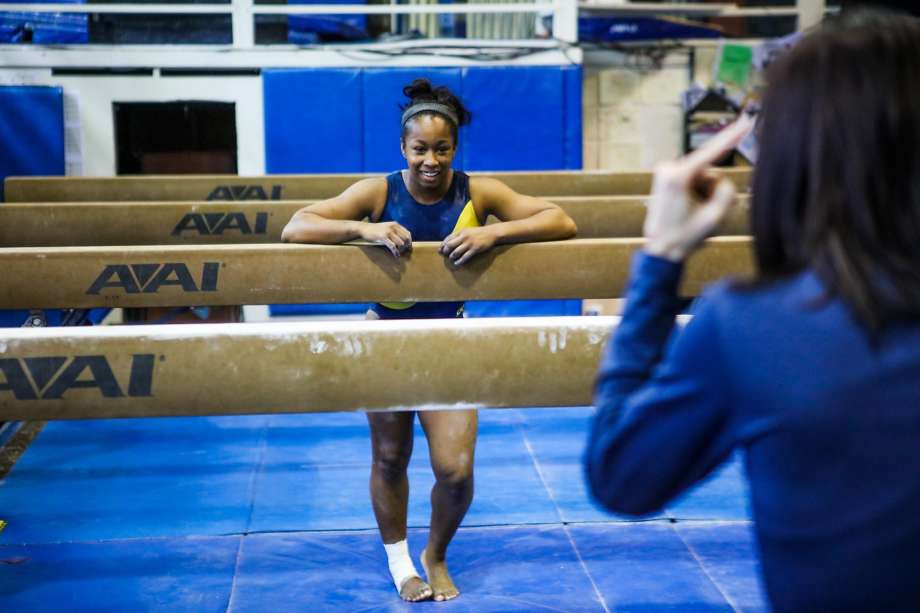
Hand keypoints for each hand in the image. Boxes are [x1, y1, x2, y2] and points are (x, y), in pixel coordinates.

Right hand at [360, 221, 411, 257]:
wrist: (364, 228)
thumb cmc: (375, 230)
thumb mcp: (387, 227)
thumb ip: (395, 231)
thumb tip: (403, 241)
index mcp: (395, 224)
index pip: (407, 233)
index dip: (409, 241)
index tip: (409, 248)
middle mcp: (393, 227)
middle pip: (405, 239)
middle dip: (406, 246)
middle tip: (403, 252)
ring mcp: (388, 231)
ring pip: (400, 243)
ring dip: (401, 250)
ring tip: (398, 253)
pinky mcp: (383, 237)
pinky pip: (393, 246)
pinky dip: (395, 252)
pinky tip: (395, 255)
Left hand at [440, 226, 497, 265]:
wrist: (492, 233)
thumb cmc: (479, 233)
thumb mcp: (468, 231)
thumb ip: (460, 236)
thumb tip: (450, 243)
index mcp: (461, 232)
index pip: (448, 238)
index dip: (442, 245)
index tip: (440, 250)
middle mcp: (464, 237)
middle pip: (450, 245)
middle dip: (445, 251)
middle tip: (445, 255)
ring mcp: (469, 243)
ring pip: (456, 252)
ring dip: (452, 257)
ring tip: (451, 259)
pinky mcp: (475, 249)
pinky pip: (465, 257)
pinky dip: (459, 261)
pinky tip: (457, 263)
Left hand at [644, 115, 754, 261]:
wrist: (659, 251)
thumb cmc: (685, 237)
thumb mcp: (715, 218)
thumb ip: (727, 193)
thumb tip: (720, 181)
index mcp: (679, 177)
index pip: (712, 151)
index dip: (733, 136)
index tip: (747, 120)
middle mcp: (669, 169)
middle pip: (710, 173)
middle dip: (711, 192)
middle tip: (698, 215)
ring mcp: (665, 171)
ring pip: (703, 177)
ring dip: (703, 195)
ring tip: (688, 214)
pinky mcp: (666, 176)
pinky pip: (694, 180)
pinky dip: (696, 194)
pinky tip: (684, 210)